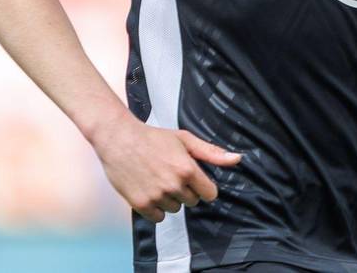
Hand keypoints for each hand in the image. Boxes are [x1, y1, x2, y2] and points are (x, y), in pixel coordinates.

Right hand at [89, 114, 241, 222]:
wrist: (119, 139)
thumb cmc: (154, 137)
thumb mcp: (185, 139)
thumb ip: (211, 152)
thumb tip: (238, 159)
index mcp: (187, 169)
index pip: (210, 194)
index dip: (204, 186)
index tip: (194, 179)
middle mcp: (173, 185)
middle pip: (192, 201)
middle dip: (186, 190)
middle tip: (171, 174)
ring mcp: (156, 196)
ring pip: (175, 209)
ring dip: (170, 199)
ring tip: (158, 179)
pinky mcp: (140, 204)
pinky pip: (158, 217)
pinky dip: (155, 208)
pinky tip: (150, 190)